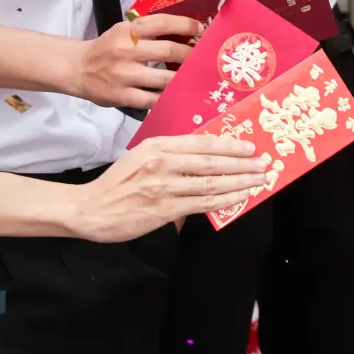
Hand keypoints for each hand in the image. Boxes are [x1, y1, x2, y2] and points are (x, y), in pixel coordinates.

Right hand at [65, 14, 201, 109]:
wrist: (77, 69)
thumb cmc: (107, 48)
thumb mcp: (123, 31)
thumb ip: (148, 29)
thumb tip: (185, 30)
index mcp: (128, 31)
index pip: (163, 23)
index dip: (186, 25)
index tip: (200, 30)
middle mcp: (126, 50)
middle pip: (169, 51)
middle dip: (191, 55)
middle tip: (203, 57)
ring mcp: (124, 75)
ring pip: (164, 78)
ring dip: (183, 78)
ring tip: (195, 77)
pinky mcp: (121, 96)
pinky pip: (151, 99)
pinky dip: (166, 98)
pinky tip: (177, 96)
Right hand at [76, 135, 270, 241]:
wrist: (90, 209)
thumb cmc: (117, 183)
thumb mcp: (141, 156)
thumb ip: (170, 155)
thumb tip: (205, 159)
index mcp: (157, 146)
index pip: (201, 143)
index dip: (229, 145)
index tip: (249, 147)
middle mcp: (162, 163)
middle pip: (211, 161)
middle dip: (241, 163)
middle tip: (263, 163)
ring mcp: (164, 187)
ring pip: (211, 183)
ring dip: (239, 182)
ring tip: (258, 180)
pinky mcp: (165, 210)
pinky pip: (202, 203)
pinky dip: (225, 200)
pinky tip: (239, 197)